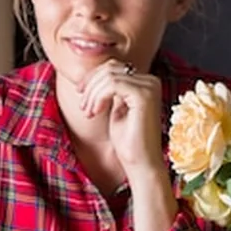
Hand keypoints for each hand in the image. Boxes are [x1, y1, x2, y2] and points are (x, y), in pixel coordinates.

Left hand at [78, 58, 164, 176]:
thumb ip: (110, 91)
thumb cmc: (128, 141)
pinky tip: (95, 113)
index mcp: (145, 83)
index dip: (92, 77)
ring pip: (109, 75)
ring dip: (92, 94)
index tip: (80, 94)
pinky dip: (98, 97)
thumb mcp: (115, 109)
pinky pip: (112, 84)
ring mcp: (149, 87)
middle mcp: (150, 81)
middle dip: (90, 85)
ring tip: (88, 113)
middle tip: (83, 107)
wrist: (140, 163)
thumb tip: (94, 75)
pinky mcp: (144, 95)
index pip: (113, 67)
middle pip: (110, 68)